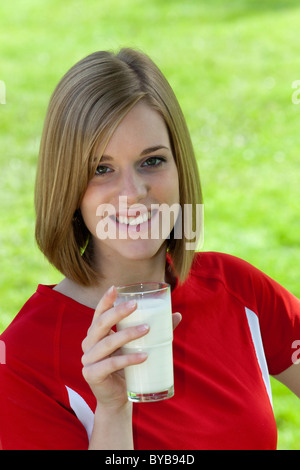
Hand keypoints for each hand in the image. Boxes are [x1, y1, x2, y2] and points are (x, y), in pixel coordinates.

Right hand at [81, 286, 181, 409]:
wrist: (118, 399)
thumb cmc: (127, 368)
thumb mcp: (138, 346)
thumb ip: (153, 330)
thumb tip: (177, 315)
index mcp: (97, 333)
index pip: (99, 313)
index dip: (105, 300)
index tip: (115, 288)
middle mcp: (89, 344)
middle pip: (101, 324)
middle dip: (118, 312)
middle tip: (136, 305)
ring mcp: (88, 360)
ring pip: (107, 343)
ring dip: (127, 335)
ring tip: (147, 329)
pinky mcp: (92, 375)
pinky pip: (110, 365)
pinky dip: (128, 359)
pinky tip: (143, 356)